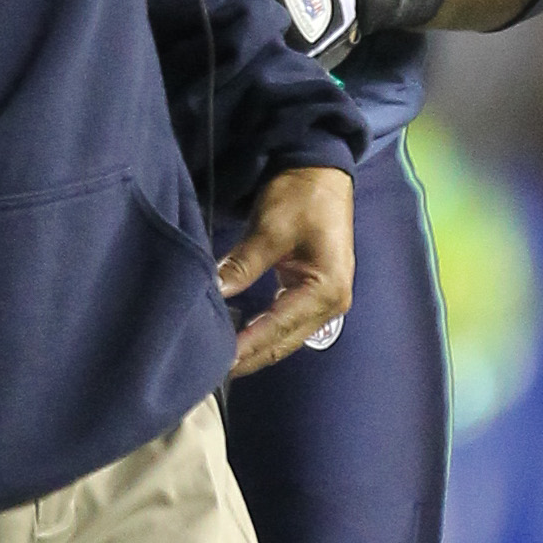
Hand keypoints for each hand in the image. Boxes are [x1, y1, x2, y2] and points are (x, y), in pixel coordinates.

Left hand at [218, 166, 354, 376]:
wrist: (320, 170)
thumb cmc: (301, 196)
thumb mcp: (270, 229)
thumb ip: (242, 265)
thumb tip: (213, 294)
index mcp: (327, 290)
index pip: (278, 328)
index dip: (247, 347)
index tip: (218, 364)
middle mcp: (331, 304)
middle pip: (284, 341)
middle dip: (250, 357)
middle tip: (210, 373)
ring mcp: (324, 300)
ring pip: (284, 336)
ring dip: (255, 348)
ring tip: (220, 362)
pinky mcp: (312, 293)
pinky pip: (284, 321)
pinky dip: (261, 331)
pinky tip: (236, 338)